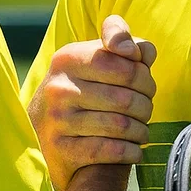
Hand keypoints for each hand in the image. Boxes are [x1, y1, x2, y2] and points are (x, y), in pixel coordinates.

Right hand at [28, 15, 156, 190]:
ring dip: (140, 132)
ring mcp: (56, 120)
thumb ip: (119, 38)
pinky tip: (134, 150)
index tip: (145, 89)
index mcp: (68, 59)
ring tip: (141, 132)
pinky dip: (131, 152)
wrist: (45, 131)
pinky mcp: (59, 150)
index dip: (145, 81)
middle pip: (126, 99)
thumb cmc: (83, 87)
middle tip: (145, 113)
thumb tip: (130, 49)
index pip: (127, 68)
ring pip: (120, 126)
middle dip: (145, 108)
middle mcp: (58, 88)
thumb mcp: (95, 55)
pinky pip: (110, 150)